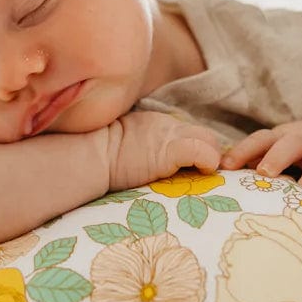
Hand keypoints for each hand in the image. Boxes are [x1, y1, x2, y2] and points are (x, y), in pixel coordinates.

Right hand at [107, 110, 222, 191]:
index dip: (196, 149)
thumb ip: (143, 148)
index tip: (193, 168)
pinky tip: (202, 172)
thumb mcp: (125, 145)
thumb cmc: (99, 157)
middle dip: (208, 153)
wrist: (90, 154)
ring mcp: (170, 136)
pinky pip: (203, 151)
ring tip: (202, 176)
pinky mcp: (171, 150)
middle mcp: (166, 125)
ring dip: (211, 159)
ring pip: (209, 140)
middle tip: (202, 174)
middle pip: (204, 133)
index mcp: (155, 124)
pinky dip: (208, 162)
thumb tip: (144, 163)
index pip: (189, 132)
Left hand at [221, 109, 301, 189]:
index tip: (225, 167)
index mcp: (281, 138)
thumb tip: (221, 179)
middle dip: (277, 157)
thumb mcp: (277, 151)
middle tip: (266, 173)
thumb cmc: (298, 149)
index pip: (260, 140)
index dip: (242, 151)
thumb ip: (255, 163)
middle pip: (291, 143)